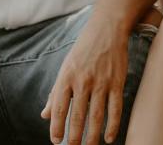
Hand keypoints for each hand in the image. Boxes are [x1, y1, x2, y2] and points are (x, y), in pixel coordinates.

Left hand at [41, 12, 128, 144]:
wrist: (107, 28)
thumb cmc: (84, 49)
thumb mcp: (65, 67)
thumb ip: (56, 93)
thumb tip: (45, 115)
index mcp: (66, 77)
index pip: (59, 108)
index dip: (56, 127)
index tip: (56, 141)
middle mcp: (82, 81)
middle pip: (77, 116)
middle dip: (74, 137)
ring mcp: (101, 82)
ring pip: (96, 116)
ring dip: (92, 136)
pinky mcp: (117, 82)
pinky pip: (115, 108)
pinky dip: (112, 125)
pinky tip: (109, 138)